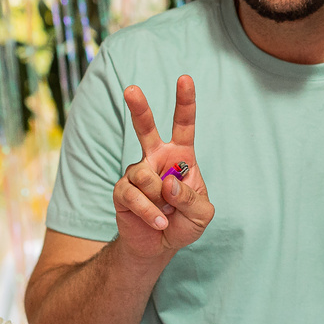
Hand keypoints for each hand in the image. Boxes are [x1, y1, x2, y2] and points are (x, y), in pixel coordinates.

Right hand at [113, 75, 214, 256]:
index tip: (185, 78)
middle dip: (139, 108)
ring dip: (160, 199)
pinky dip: (150, 212)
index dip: (185, 102)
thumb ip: (190, 197)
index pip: (184, 125)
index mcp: (180, 156)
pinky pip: (134, 195)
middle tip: (131, 89)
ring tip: (166, 213)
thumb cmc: (185, 222)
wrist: (160, 245)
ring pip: (145, 175)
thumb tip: (168, 183)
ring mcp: (137, 172)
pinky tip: (159, 222)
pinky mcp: (122, 190)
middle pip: (145, 128)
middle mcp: (155, 158)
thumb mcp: (202, 213)